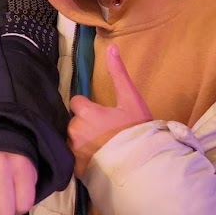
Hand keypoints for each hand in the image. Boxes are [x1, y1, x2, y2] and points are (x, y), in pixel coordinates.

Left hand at [67, 45, 152, 176]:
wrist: (142, 166)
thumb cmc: (137, 131)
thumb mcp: (131, 100)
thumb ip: (118, 73)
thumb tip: (111, 47)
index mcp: (85, 112)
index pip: (76, 102)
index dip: (88, 107)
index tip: (101, 115)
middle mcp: (74, 130)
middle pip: (74, 121)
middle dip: (85, 125)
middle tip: (105, 132)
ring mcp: (74, 150)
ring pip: (72, 140)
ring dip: (82, 141)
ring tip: (102, 147)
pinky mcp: (75, 168)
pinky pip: (73, 158)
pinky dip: (82, 158)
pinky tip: (97, 160)